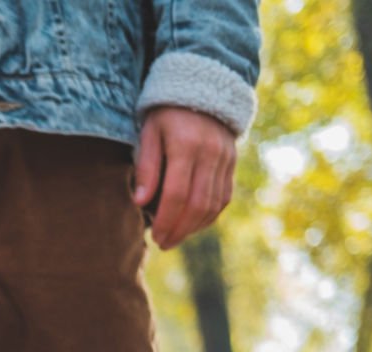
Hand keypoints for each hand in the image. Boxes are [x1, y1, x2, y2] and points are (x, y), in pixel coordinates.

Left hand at [133, 106, 237, 249]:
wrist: (202, 88)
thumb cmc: (165, 114)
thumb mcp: (149, 132)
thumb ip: (147, 166)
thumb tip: (140, 203)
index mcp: (187, 146)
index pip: (177, 194)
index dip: (166, 220)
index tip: (154, 236)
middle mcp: (211, 154)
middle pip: (198, 203)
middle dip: (180, 229)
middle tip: (163, 243)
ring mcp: (225, 159)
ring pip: (214, 204)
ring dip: (194, 227)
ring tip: (175, 237)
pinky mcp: (232, 162)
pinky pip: (224, 197)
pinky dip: (209, 215)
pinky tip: (193, 225)